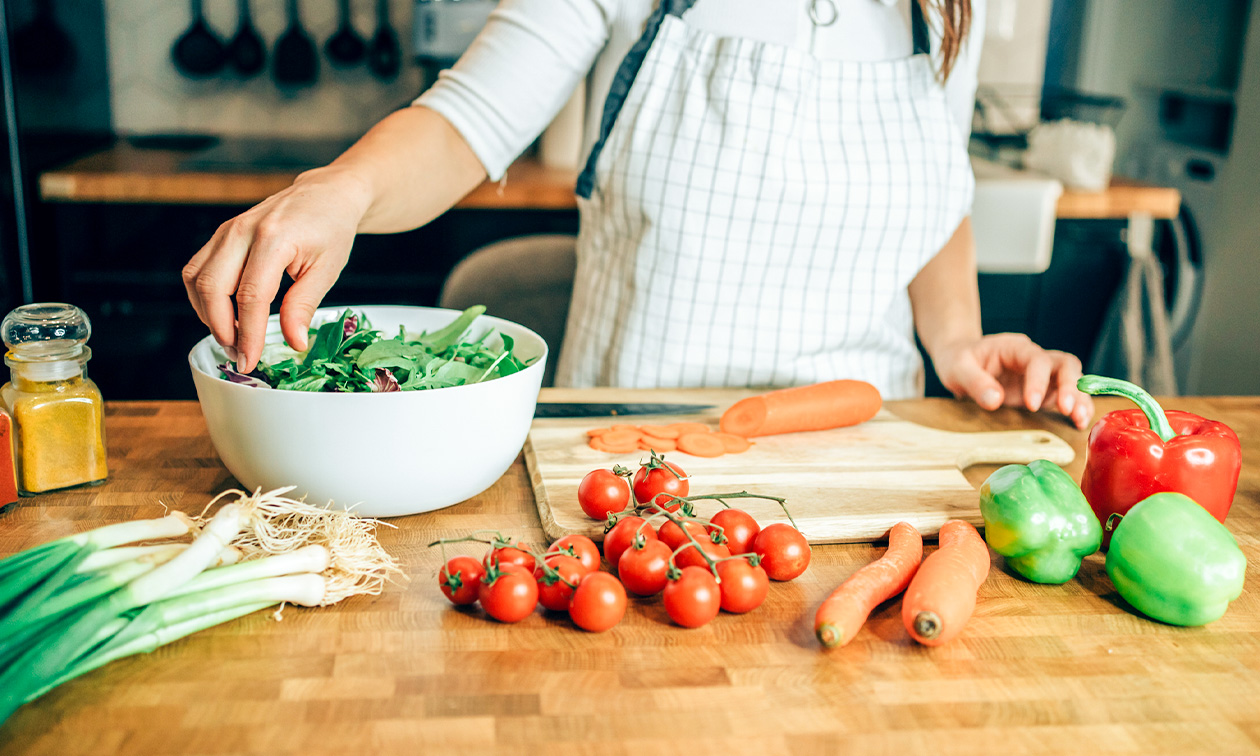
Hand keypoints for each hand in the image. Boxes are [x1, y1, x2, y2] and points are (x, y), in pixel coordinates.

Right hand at [182, 166, 372, 372]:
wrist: (325, 196)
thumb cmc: (330, 228)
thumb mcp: (326, 270)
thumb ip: (303, 306)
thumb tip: (294, 342)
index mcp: (274, 238)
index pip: (250, 296)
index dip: (248, 334)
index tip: (250, 360)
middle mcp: (243, 231)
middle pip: (213, 288)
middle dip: (222, 329)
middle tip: (241, 354)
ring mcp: (227, 230)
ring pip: (197, 280)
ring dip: (208, 315)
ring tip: (234, 338)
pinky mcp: (222, 235)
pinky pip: (197, 270)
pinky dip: (204, 298)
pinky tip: (225, 315)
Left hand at [931, 333, 1093, 428]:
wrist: (959, 361)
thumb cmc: (958, 359)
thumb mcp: (957, 367)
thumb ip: (975, 382)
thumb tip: (995, 401)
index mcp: (1015, 348)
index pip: (1037, 360)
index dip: (1038, 381)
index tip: (1031, 405)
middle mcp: (1034, 359)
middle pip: (1065, 365)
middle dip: (1070, 386)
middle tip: (1067, 409)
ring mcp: (1041, 376)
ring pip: (1072, 380)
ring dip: (1079, 399)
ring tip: (1079, 421)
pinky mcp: (1042, 392)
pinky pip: (1065, 397)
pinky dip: (1074, 408)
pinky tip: (1077, 424)